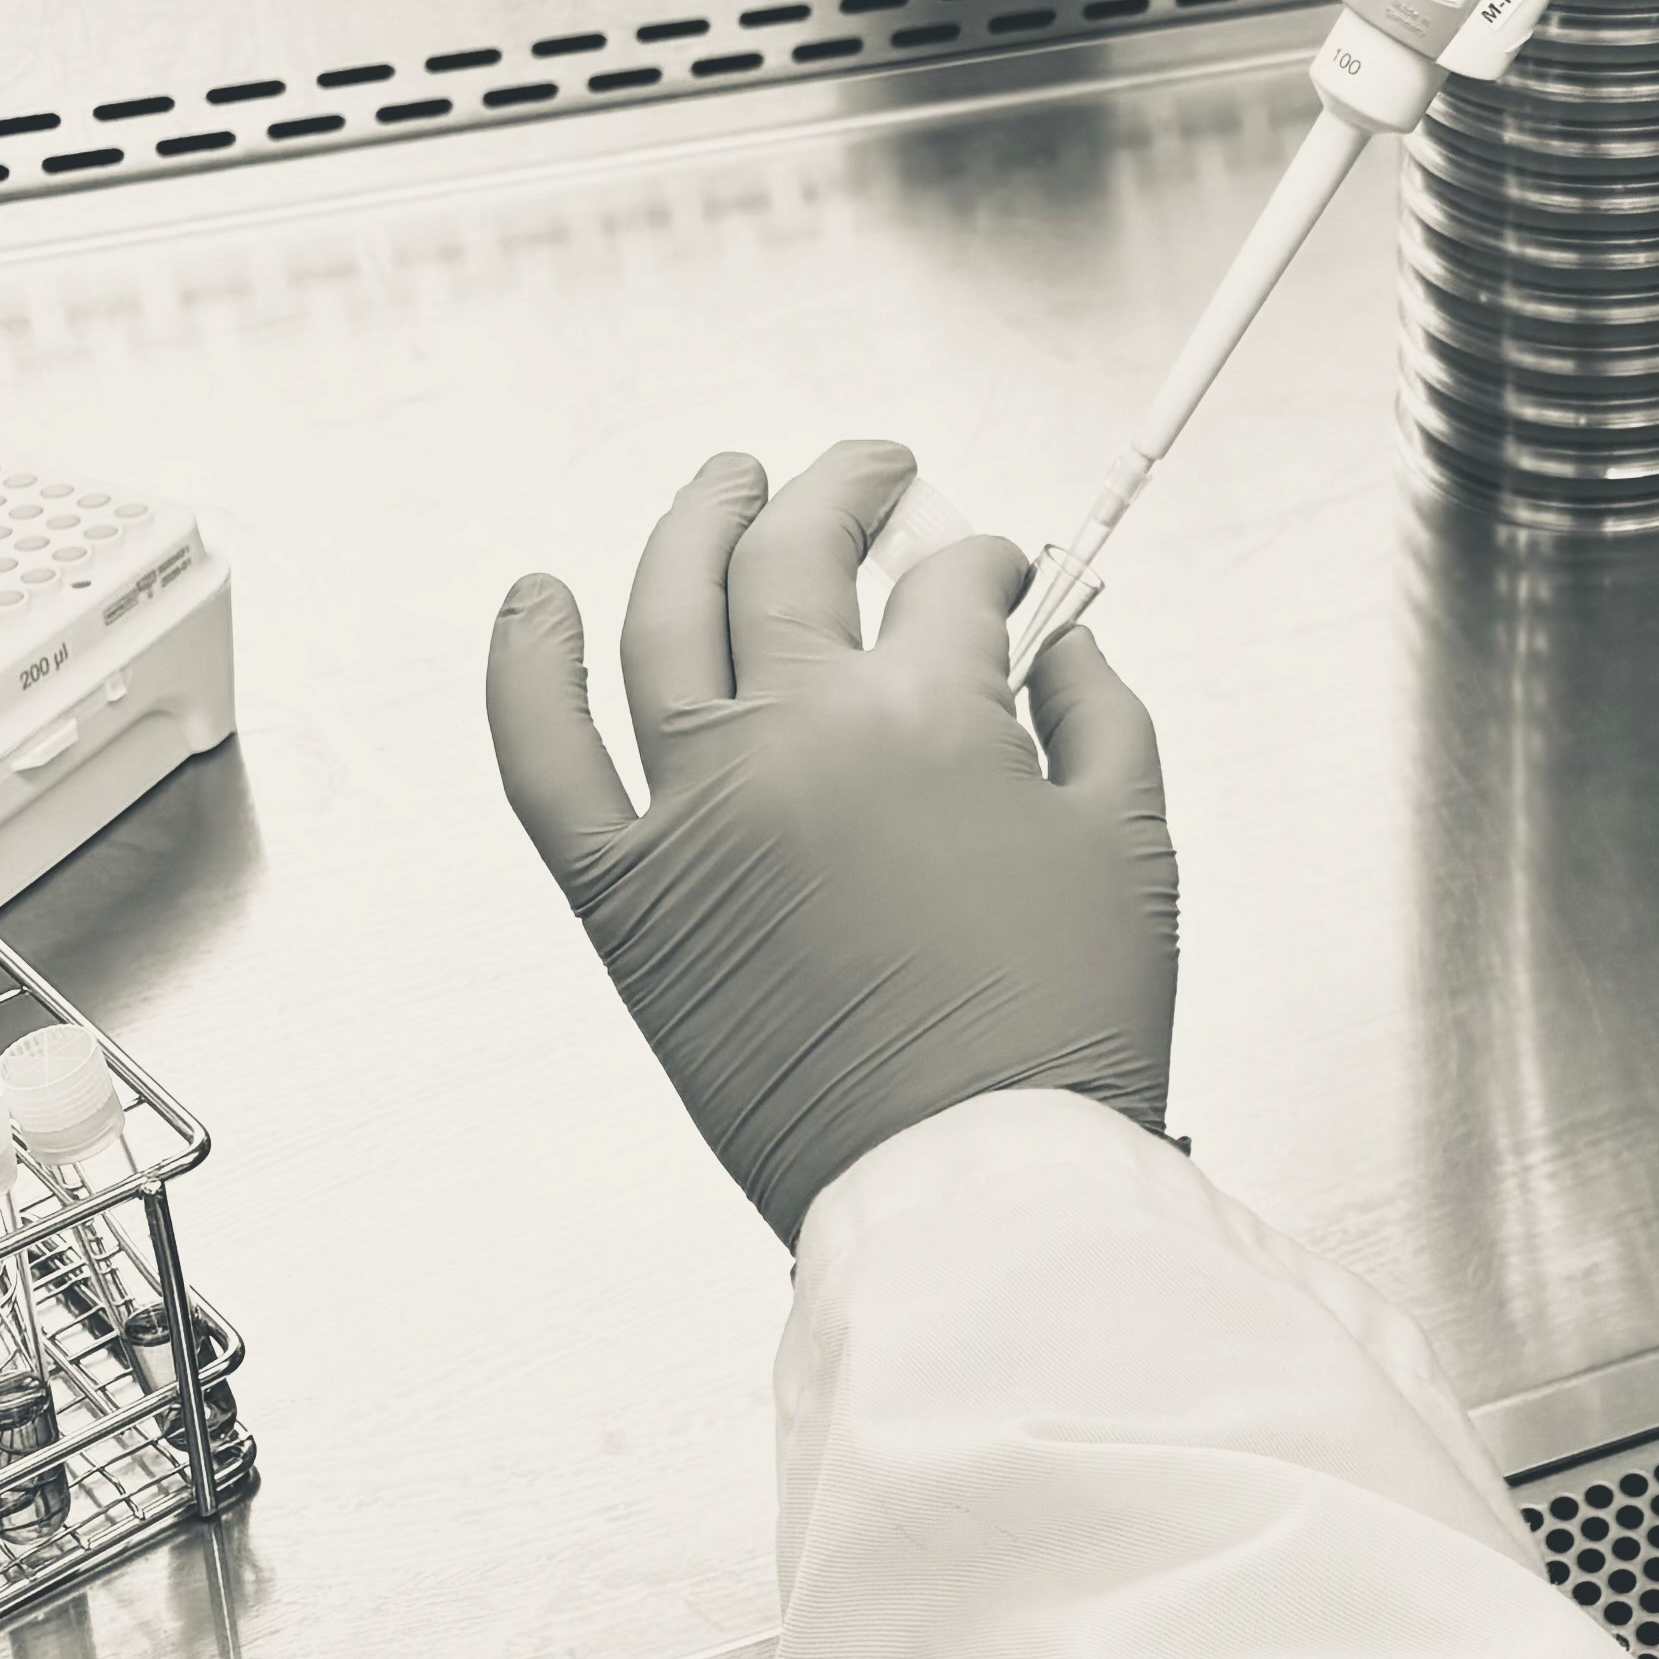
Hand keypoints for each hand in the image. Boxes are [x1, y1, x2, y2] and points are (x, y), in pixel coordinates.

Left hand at [485, 438, 1176, 1247]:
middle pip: (800, 552)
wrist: (973, 1188)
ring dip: (697, 523)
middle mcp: (798, 741)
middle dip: (848, 485)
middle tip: (874, 471)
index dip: (993, 558)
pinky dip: (524, 669)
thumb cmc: (1061, 1030)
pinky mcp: (628, 901)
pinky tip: (536, 597)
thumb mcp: (1134, 836)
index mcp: (932, 718)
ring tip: (729, 482)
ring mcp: (698, 814)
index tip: (1009, 572)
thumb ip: (1099, 704)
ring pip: (666, 613)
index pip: (953, 579)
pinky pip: (542, 761)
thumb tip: (1062, 635)